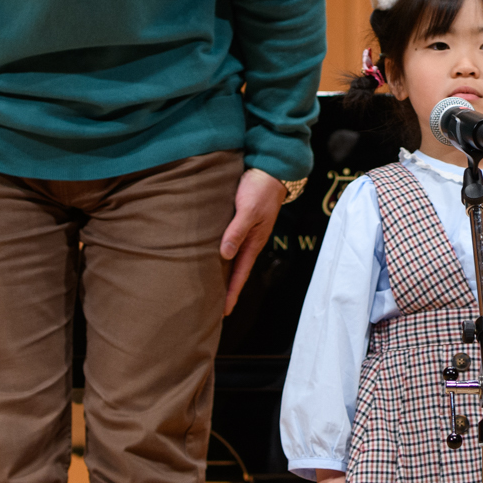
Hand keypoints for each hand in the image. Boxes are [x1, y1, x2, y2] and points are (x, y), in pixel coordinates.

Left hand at [218, 167, 288, 315]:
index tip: (223, 311)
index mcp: (254, 242)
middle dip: (228, 290)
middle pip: (237, 271)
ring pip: (233, 259)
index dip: (232, 293)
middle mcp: (250, 241)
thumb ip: (236, 231)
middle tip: (214, 308)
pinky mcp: (241, 222)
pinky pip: (231, 244)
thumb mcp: (248, 210)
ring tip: (211, 288)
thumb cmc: (260, 189)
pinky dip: (223, 256)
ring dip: (224, 274)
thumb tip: (225, 255)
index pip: (240, 274)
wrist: (271, 170)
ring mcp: (247, 232)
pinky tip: (214, 258)